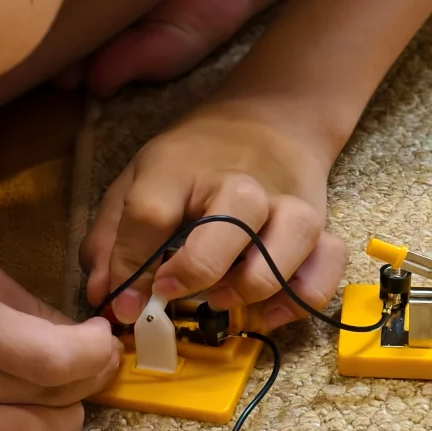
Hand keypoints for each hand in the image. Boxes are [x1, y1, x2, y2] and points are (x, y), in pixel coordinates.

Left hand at [81, 105, 347, 328]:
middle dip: (198, 271)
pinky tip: (267, 309)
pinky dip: (301, 296)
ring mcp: (288, 202)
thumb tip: (104, 298)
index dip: (131, 267)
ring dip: (253, 285)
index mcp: (181, 168)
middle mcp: (241, 183)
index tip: (123, 303)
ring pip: (291, 243)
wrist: (269, 121)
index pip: (151, 214)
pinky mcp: (320, 224)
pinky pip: (327, 264)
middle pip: (230, 224)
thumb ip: (112, 238)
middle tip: (173, 292)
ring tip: (221, 299)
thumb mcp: (140, 179)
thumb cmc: (195, 161)